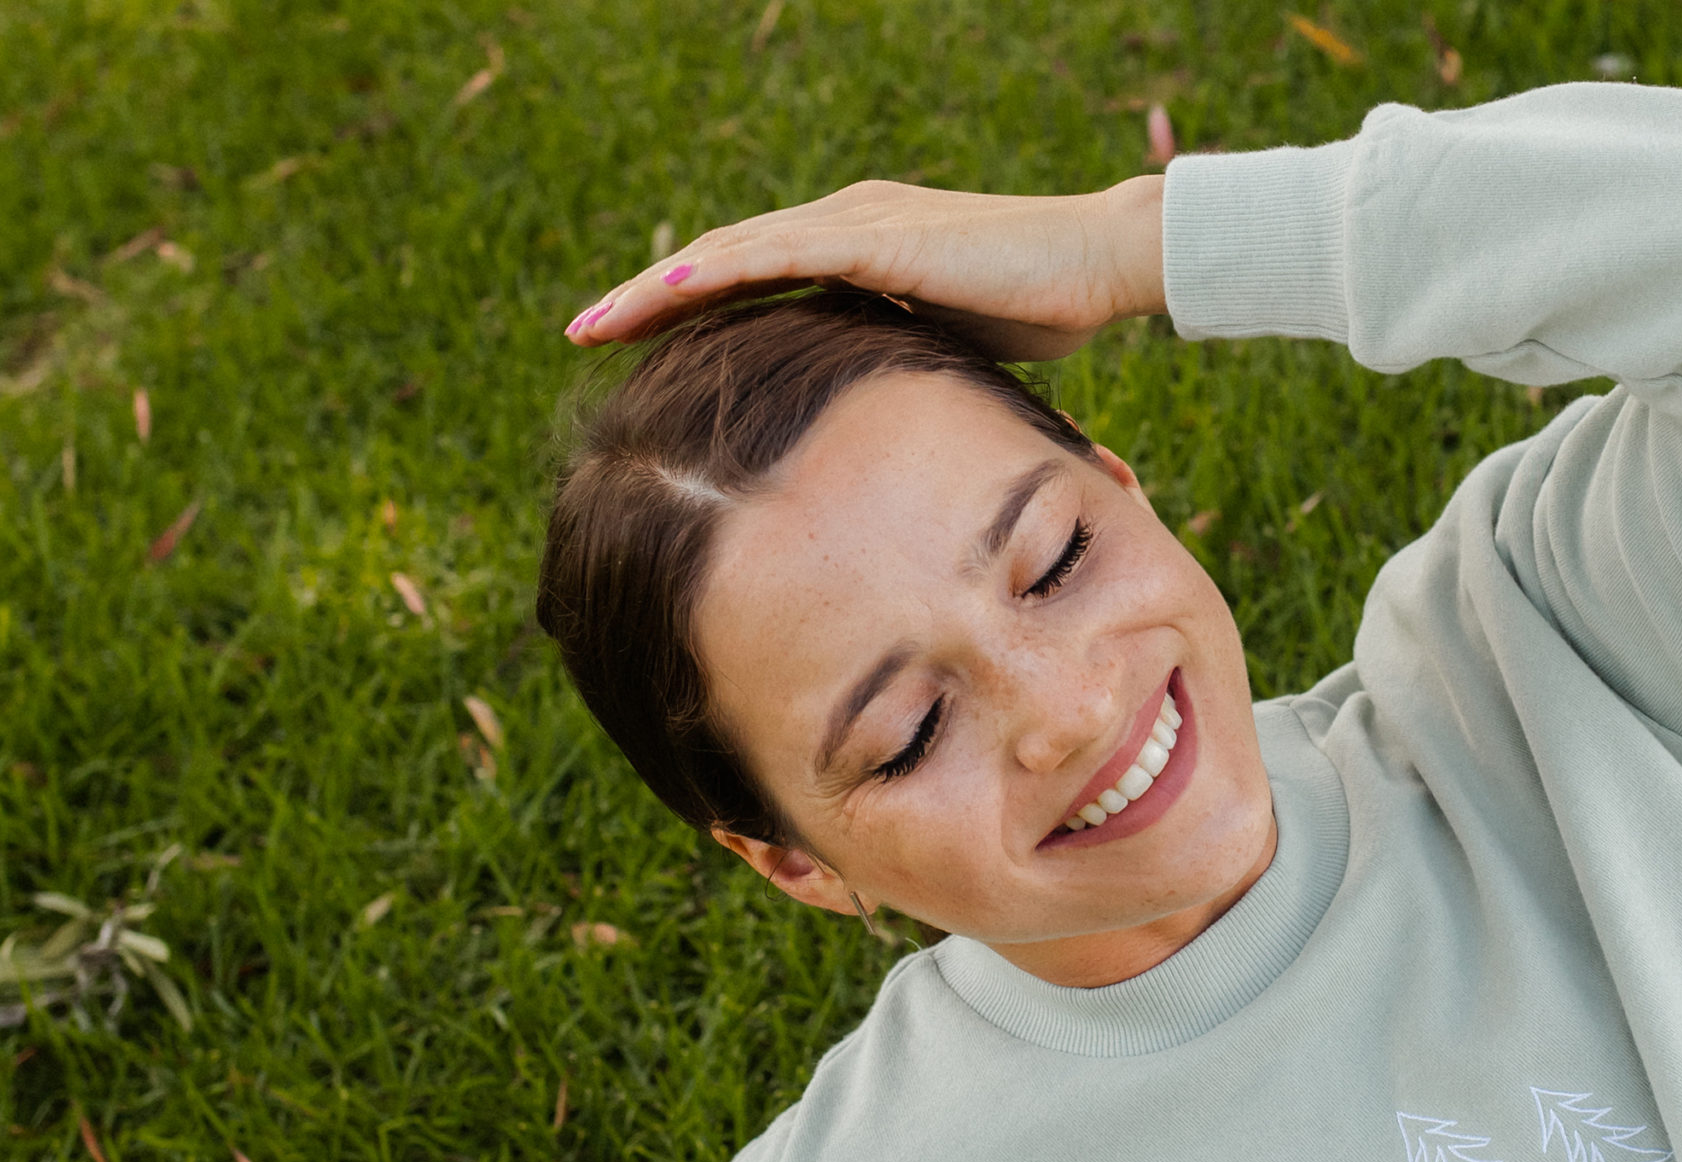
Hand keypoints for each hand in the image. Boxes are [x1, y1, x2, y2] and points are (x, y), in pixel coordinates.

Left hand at [565, 175, 1166, 361]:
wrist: (1098, 261)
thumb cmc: (1047, 307)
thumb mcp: (950, 347)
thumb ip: (901, 360)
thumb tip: (876, 418)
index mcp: (858, 248)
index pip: (752, 279)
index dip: (688, 312)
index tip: (632, 348)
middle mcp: (843, 222)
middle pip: (723, 261)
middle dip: (648, 300)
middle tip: (583, 334)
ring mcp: (854, 222)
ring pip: (730, 254)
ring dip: (656, 290)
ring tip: (595, 323)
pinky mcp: (873, 236)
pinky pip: (775, 253)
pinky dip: (714, 273)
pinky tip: (664, 293)